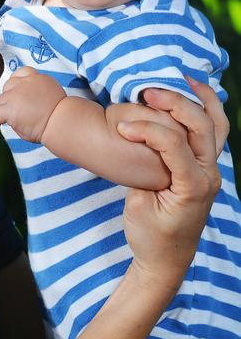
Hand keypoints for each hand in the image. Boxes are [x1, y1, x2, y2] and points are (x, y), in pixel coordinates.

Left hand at [0, 67, 64, 141]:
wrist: (61, 122)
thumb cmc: (60, 113)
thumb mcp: (52, 92)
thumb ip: (38, 90)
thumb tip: (28, 98)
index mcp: (37, 78)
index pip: (20, 73)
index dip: (16, 83)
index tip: (18, 92)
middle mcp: (24, 83)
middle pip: (8, 87)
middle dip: (10, 97)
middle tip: (18, 109)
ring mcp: (15, 96)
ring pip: (1, 101)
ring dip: (5, 109)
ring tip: (15, 119)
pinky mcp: (9, 109)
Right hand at [117, 84, 222, 287]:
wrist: (166, 260)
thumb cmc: (150, 238)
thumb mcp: (138, 207)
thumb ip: (141, 173)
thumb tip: (139, 142)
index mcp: (193, 186)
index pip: (174, 143)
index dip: (147, 128)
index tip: (121, 125)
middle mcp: (209, 174)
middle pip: (202, 125)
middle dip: (175, 102)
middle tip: (147, 91)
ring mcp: (211, 170)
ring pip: (217, 124)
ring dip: (202, 98)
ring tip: (183, 78)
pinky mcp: (205, 168)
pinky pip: (213, 133)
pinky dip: (205, 110)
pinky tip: (190, 95)